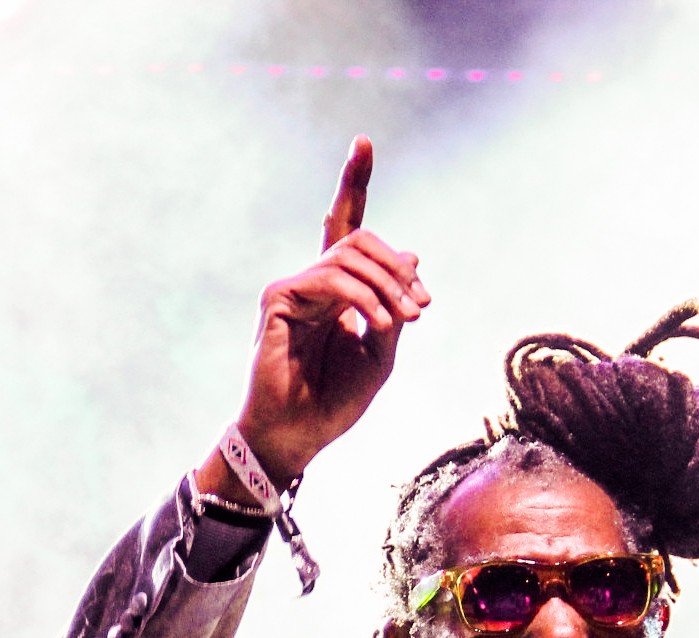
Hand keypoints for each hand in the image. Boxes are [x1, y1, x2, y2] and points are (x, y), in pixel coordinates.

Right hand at [198, 137, 429, 500]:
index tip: (363, 142)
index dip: (353, 182)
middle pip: (359, 238)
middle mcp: (314, 281)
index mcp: (339, 291)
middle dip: (398, 265)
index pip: (346, 226)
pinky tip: (375, 323)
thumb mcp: (383, 353)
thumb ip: (395, 305)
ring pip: (350, 256)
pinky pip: (330, 279)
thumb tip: (412, 252)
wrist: (299, 435)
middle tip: (420, 307)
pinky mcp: (278, 299)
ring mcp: (294, 287)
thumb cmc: (336, 400)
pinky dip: (362, 298)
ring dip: (388, 286)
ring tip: (403, 320)